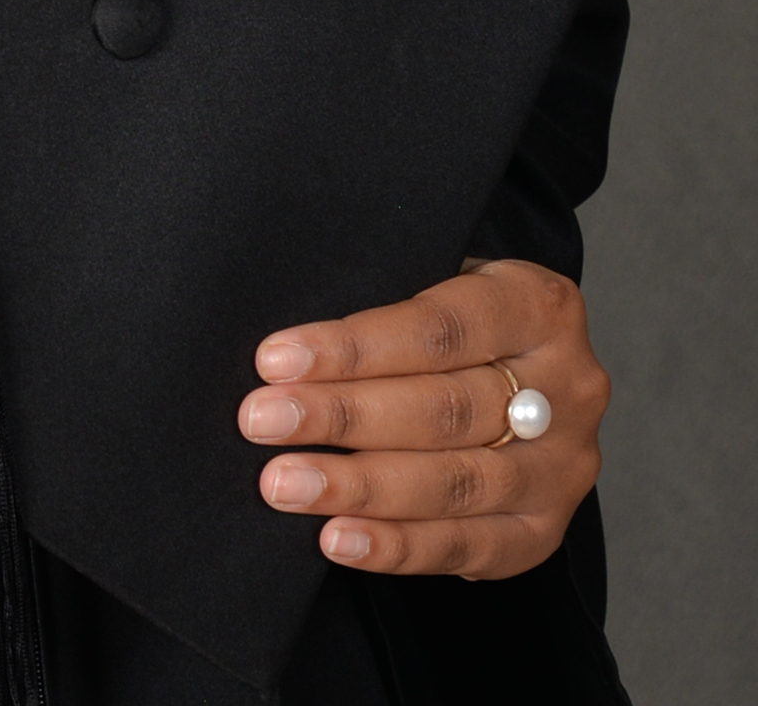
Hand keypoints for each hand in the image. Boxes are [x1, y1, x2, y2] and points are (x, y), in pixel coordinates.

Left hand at [240, 257, 608, 575]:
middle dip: (341, 417)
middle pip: (443, 409)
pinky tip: (336, 537)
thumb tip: (288, 352)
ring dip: (358, 487)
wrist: (523, 366)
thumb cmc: (454, 317)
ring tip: (283, 483)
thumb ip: (386, 303)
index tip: (273, 360)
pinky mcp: (545, 530)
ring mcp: (562, 467)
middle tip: (260, 420)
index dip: (352, 348)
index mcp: (539, 306)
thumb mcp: (436, 280)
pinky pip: (467, 547)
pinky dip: (396, 546)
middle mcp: (566, 387)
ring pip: (455, 483)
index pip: (437, 329)